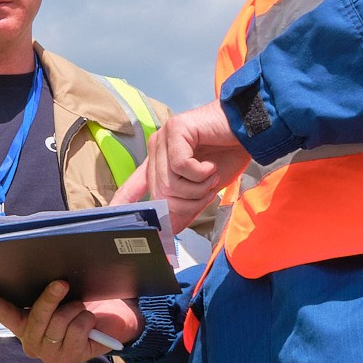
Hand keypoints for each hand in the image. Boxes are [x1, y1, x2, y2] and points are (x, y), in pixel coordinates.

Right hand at [0, 282, 139, 362]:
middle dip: (50, 299)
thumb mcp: (60, 300)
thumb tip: (42, 282)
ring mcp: (51, 354)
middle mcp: (33, 343)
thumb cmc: (79, 307)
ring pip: (59, 323)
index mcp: (25, 327)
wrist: (108, 323)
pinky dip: (86, 319)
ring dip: (75, 309)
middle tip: (62, 283)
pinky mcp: (71, 359)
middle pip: (36, 318)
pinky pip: (77, 330)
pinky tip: (89, 322)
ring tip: (80, 308)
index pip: (7, 315)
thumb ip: (46, 297)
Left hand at [111, 100, 250, 232]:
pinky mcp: (176, 129)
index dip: (122, 204)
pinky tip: (210, 165)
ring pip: (169, 181)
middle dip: (187, 201)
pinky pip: (181, 166)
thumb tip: (169, 234)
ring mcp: (164, 137)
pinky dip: (200, 173)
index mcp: (159, 162)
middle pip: (160, 192)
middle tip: (207, 190)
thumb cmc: (228, 154)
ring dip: (197, 187)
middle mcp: (157, 149)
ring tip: (210, 175)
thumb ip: (183, 207)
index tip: (113, 220)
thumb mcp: (202, 189)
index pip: (133, 186)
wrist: (250, 132)